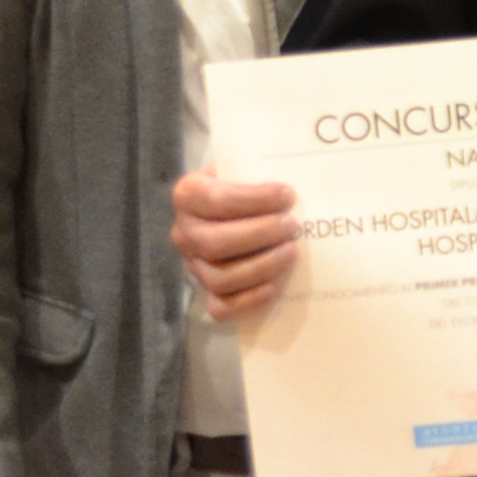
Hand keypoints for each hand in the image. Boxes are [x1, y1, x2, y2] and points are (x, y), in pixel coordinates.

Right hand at [172, 169, 300, 319]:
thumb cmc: (242, 186)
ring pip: (220, 277)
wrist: (230, 208)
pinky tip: (273, 288)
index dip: (255, 200)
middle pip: (216, 243)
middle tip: (293, 226)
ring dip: (261, 266)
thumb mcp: (242, 168)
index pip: (217, 201)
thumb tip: (291, 190)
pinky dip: (248, 301)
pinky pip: (220, 308)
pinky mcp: (207, 292)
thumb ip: (257, 172)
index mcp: (188, 195)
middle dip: (260, 235)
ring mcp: (193, 265)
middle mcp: (183, 232)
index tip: (288, 195)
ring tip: (292, 250)